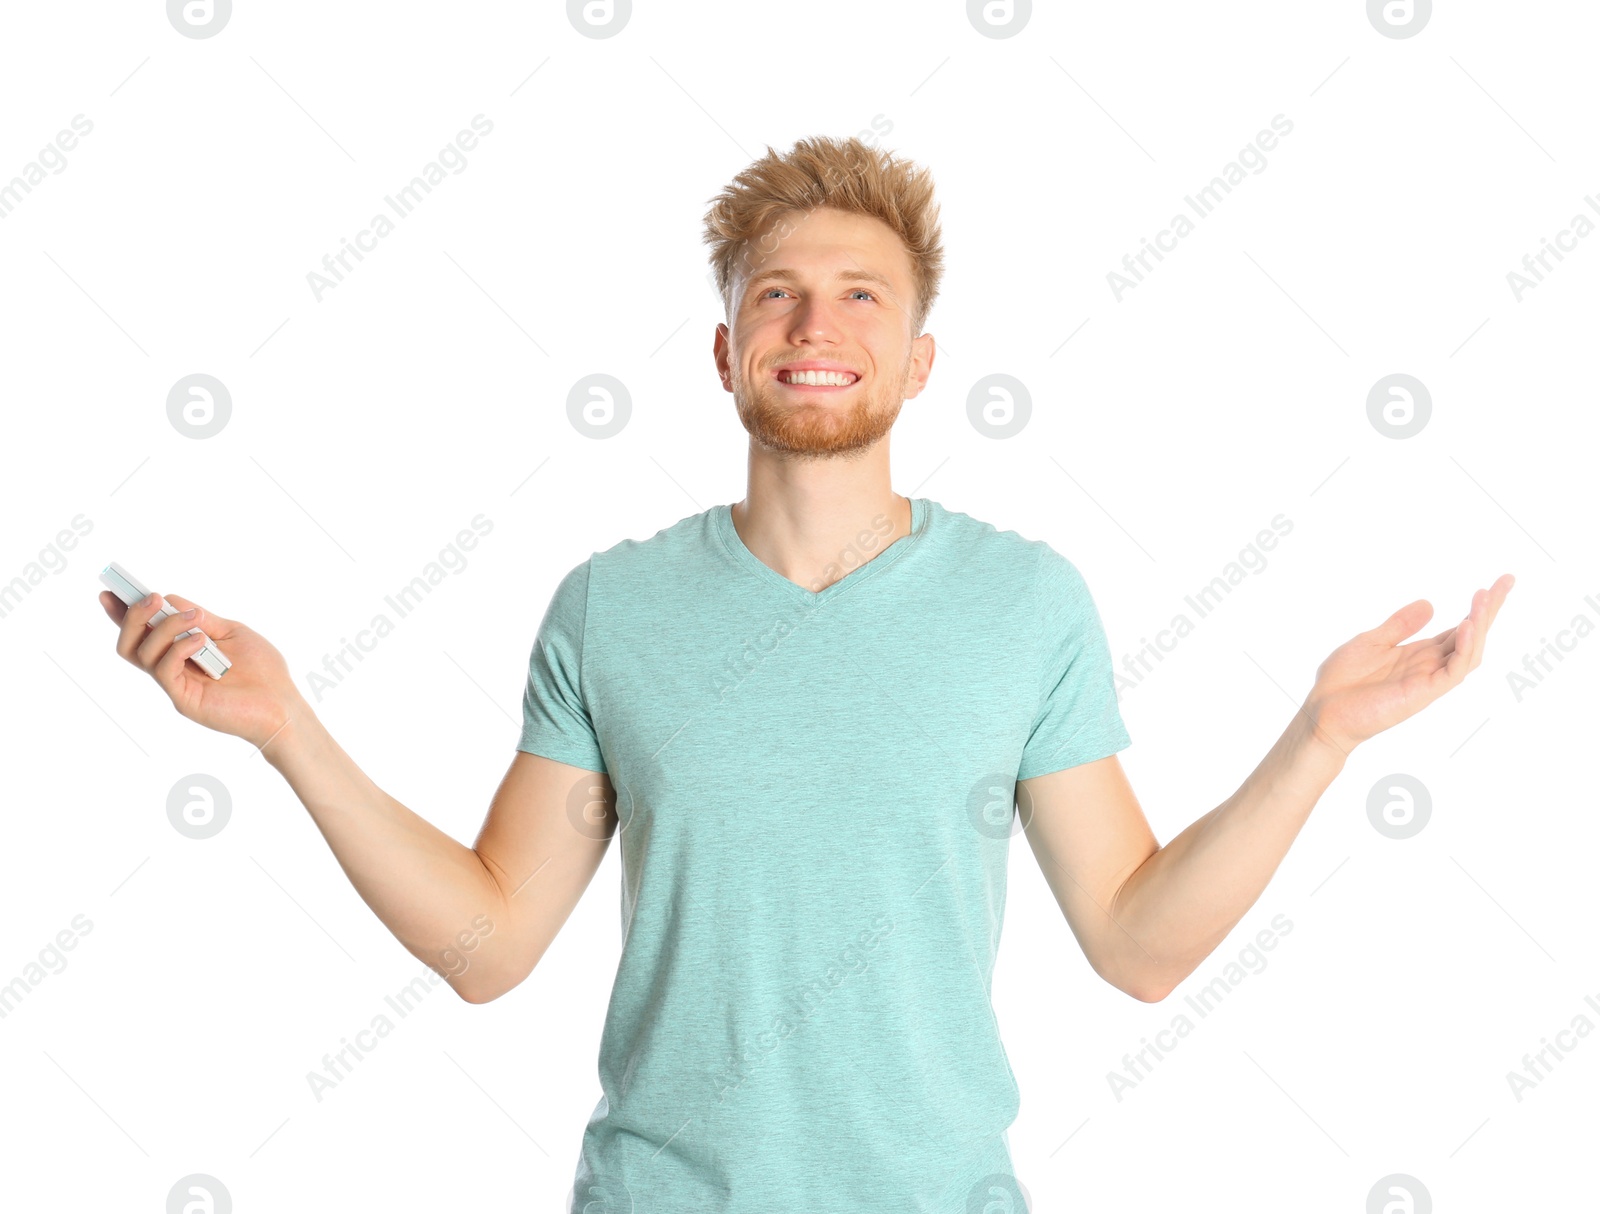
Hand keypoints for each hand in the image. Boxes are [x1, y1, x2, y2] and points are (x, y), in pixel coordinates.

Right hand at [99, 588, 306, 751]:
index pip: (142, 632)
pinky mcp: (184, 699)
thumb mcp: (231, 633)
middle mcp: (172, 668)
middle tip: (152, 598)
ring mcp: (176, 685)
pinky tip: (202, 640)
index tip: (110, 591)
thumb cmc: (261, 670)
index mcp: (180, 652)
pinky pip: (164, 670)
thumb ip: (201, 618)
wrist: (283, 704)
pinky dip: (178, 648)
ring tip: (194, 618)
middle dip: (132, 616)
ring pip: (143, 653)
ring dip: (164, 627)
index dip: (122, 614)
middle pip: (130, 644)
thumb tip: (169, 599)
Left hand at [1302, 573, 1514, 755]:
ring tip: (1485, 597)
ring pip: (1469, 652)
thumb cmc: (1343, 680)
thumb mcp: (1372, 641)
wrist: (1323, 710)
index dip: (1478, 608)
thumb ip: (1400, 625)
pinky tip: (1466, 625)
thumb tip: (1430, 603)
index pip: (1459, 628)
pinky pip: (1453, 671)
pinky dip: (1463, 649)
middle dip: (1490, 610)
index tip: (1497, 583)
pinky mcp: (1423, 693)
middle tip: (1506, 581)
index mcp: (1420, 653)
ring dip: (1480, 624)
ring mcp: (1429, 680)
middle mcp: (1430, 666)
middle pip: (1471, 636)